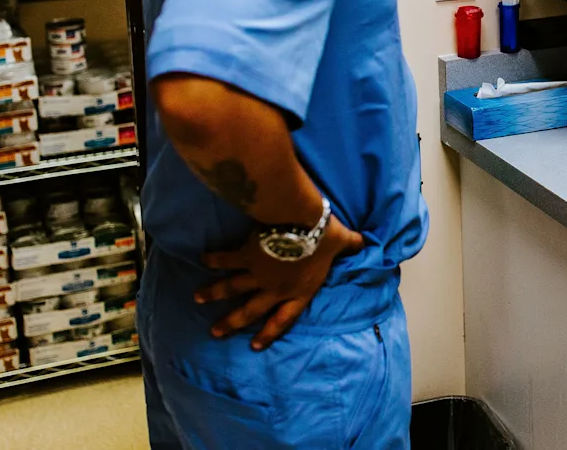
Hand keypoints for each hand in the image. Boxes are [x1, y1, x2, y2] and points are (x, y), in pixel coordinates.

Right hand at [195, 218, 362, 349]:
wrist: (300, 222)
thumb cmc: (323, 235)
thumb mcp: (342, 242)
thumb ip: (353, 244)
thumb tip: (369, 242)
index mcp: (299, 290)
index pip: (284, 318)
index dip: (270, 332)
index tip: (255, 345)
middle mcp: (276, 287)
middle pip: (251, 310)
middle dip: (232, 322)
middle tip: (216, 331)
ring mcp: (258, 274)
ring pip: (231, 288)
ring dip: (213, 294)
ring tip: (197, 299)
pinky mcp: (245, 256)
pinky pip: (226, 260)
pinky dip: (214, 259)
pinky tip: (202, 259)